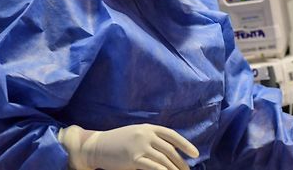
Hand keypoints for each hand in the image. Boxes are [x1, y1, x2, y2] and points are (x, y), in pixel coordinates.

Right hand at [59, 124, 199, 169]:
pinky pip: (153, 167)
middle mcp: (146, 134)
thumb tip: (169, 151)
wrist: (96, 146)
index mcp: (149, 128)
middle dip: (181, 162)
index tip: (196, 154)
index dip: (186, 144)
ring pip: (164, 160)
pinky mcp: (133, 158)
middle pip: (170, 150)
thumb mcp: (137, 134)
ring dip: (174, 169)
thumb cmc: (117, 141)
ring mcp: (140, 146)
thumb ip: (152, 139)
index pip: (172, 135)